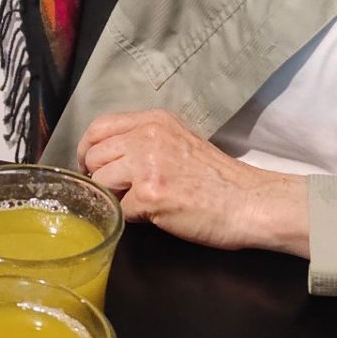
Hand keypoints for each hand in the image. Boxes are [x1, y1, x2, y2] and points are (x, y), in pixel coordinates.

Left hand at [76, 109, 309, 257]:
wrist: (248, 202)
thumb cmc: (217, 178)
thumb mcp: (179, 140)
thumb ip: (144, 139)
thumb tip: (107, 155)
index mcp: (154, 119)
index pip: (99, 126)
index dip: (88, 149)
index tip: (90, 166)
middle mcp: (147, 135)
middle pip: (94, 155)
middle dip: (99, 177)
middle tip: (117, 191)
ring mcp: (147, 164)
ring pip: (100, 182)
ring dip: (113, 197)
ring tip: (139, 203)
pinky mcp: (149, 194)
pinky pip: (119, 209)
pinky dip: (132, 217)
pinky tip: (154, 215)